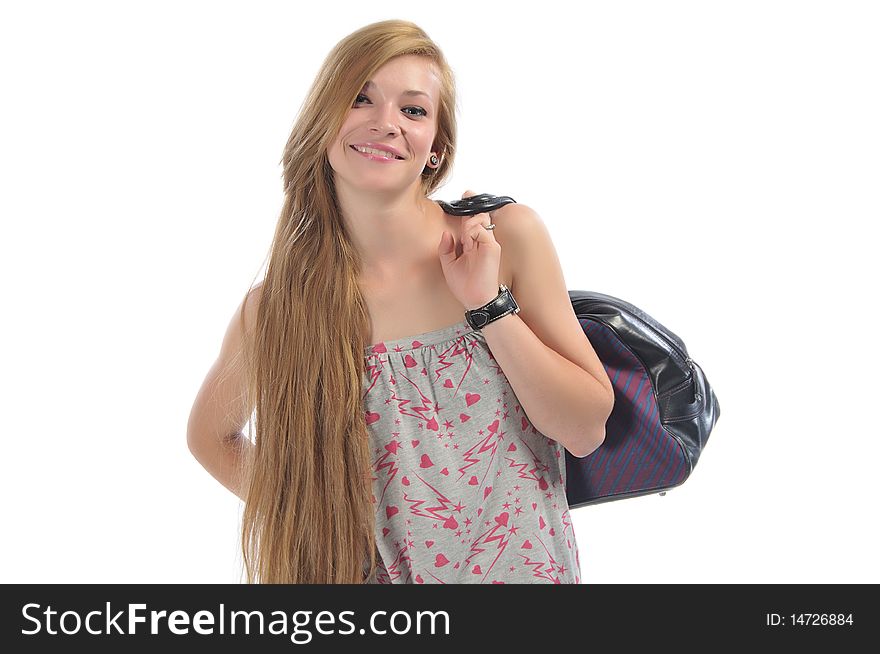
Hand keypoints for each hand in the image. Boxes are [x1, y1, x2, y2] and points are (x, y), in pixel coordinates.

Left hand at [437, 189, 501, 309]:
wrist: (475, 300)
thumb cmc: (465, 286)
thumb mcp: (449, 265)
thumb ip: (446, 249)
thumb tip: (446, 233)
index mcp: (473, 245)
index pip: (472, 222)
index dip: (468, 209)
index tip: (466, 195)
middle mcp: (482, 242)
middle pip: (477, 217)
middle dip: (470, 207)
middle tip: (467, 196)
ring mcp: (489, 244)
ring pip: (480, 220)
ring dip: (468, 223)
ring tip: (464, 239)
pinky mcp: (492, 248)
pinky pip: (481, 230)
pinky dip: (472, 231)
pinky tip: (467, 241)